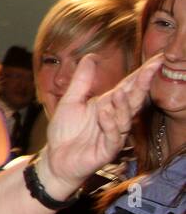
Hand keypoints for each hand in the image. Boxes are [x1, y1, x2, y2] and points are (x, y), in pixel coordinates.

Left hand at [42, 53, 159, 192]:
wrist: (55, 157)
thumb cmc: (65, 130)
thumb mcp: (70, 100)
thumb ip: (82, 80)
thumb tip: (91, 56)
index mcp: (108, 104)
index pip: (128, 86)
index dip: (142, 73)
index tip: (157, 59)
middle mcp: (115, 118)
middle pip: (134, 99)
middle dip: (143, 84)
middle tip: (152, 68)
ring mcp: (113, 135)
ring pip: (126, 119)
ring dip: (124, 106)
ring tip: (119, 93)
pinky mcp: (106, 150)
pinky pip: (113, 137)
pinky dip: (110, 124)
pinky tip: (104, 113)